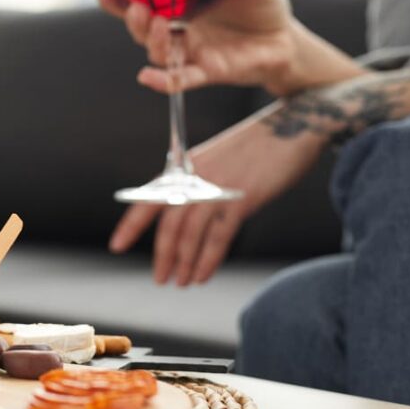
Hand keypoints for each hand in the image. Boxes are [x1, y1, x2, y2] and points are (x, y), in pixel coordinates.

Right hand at [97, 0, 306, 95]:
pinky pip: (180, 80)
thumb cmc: (261, 8)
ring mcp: (192, 53)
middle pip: (143, 30)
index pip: (143, 3)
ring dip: (153, 41)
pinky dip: (163, 81)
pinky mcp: (208, 72)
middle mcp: (180, 31)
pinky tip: (147, 78)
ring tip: (159, 24)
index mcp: (182, 6)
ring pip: (159, 52)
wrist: (285, 40)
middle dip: (133, 20)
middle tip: (137, 7)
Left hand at [108, 106, 323, 285]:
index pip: (149, 200)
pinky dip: (208, 260)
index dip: (130, 225)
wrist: (293, 126)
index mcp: (184, 168)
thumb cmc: (255, 145)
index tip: (116, 246)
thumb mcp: (215, 160)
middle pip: (168, 224)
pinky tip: (203, 275)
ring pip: (190, 234)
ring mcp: (218, 189)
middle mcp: (195, 179)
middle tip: (159, 278)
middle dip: (162, 256)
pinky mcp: (242, 200)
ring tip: (181, 282)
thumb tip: (185, 215)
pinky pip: (219, 237)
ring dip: (184, 263)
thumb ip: (197, 184)